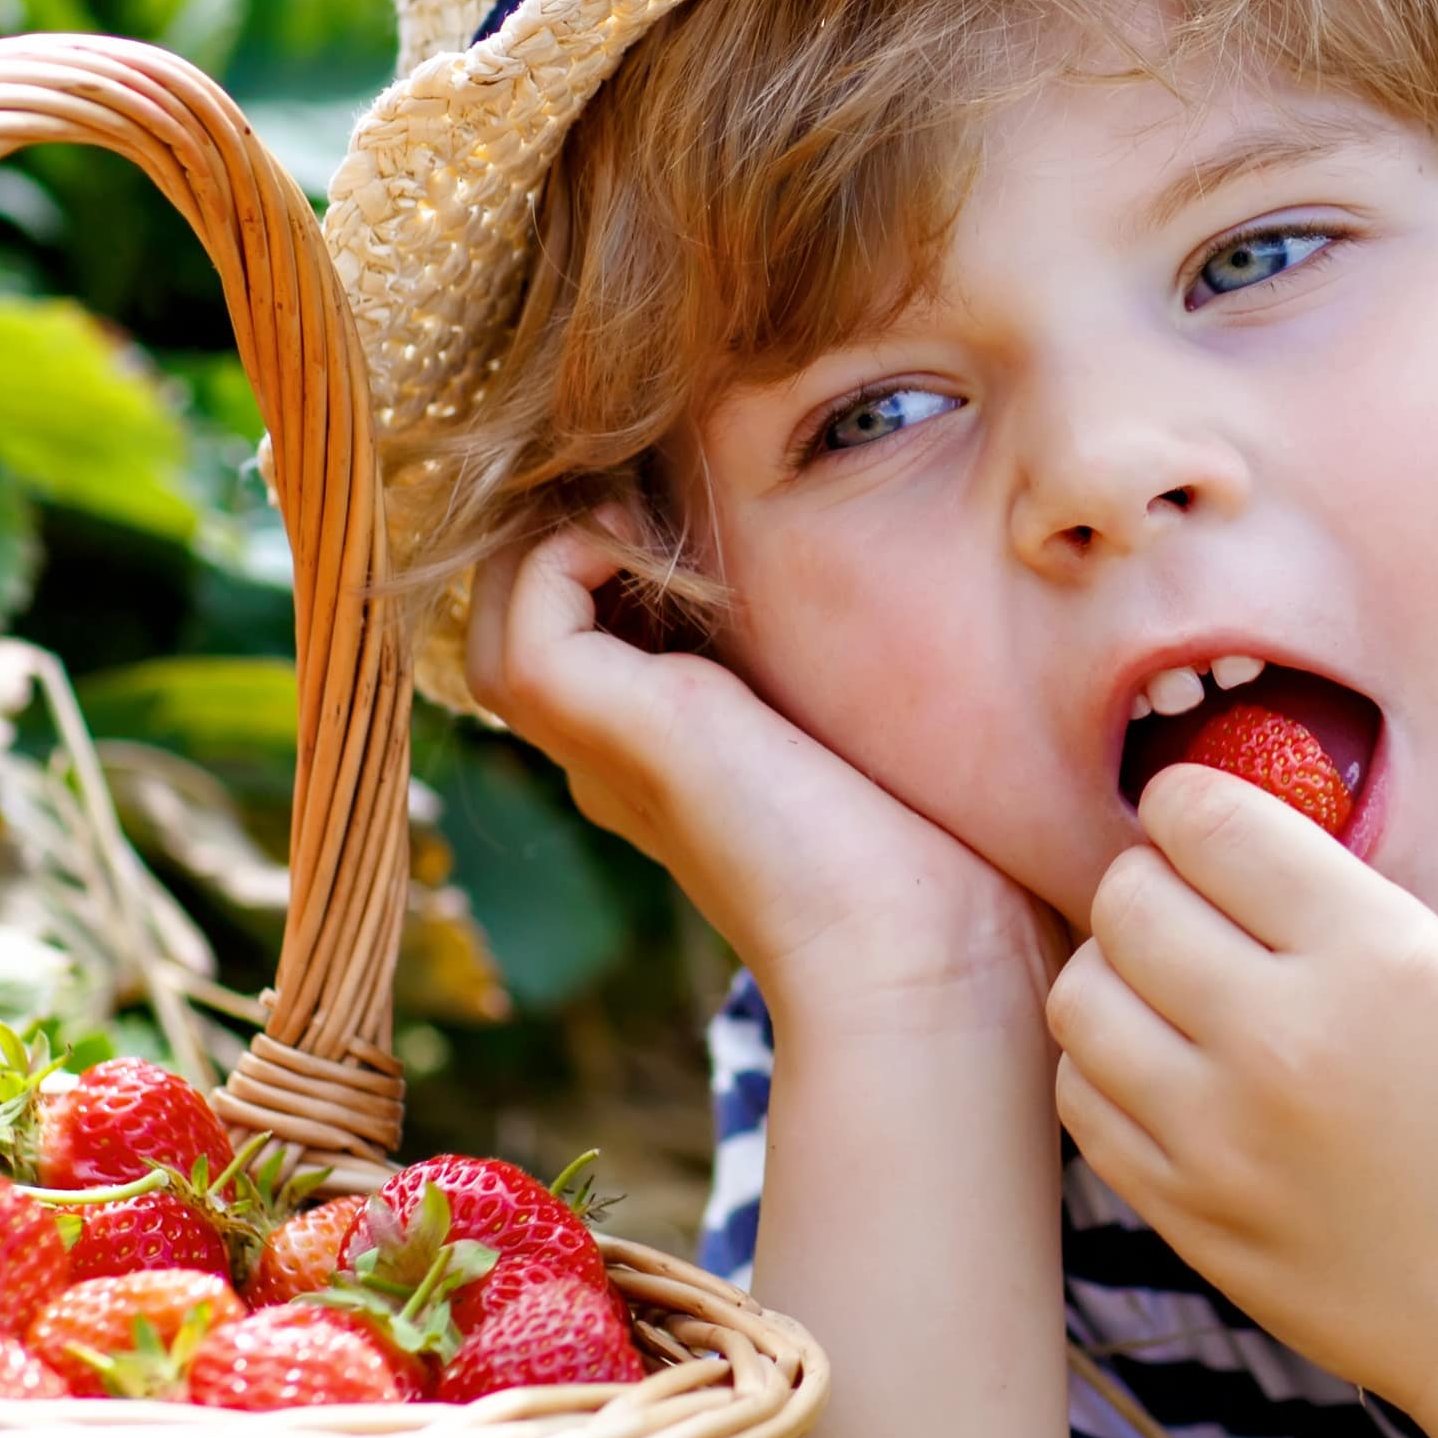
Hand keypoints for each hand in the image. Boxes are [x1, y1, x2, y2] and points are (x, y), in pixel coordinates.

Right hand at [466, 523, 1057, 1015]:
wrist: (917, 950)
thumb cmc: (935, 849)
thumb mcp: (871, 718)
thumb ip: (837, 659)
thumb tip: (859, 559)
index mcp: (670, 751)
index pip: (595, 617)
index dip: (631, 540)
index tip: (711, 503)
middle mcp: (613, 749)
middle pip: (529, 607)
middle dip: (581, 520)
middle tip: (666, 487)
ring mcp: (593, 742)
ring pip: (501, 606)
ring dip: (565, 529)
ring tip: (651, 511)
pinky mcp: (593, 721)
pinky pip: (526, 611)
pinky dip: (573, 548)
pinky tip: (655, 545)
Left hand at [1047, 764, 1437, 1421]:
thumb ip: (1327, 906)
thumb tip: (1199, 839)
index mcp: (1377, 956)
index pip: (1207, 820)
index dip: (1186, 802)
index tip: (1193, 819)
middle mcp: (1289, 1038)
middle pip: (1125, 900)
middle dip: (1148, 886)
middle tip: (1187, 909)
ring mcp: (1224, 1138)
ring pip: (1082, 996)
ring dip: (1115, 976)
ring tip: (1170, 992)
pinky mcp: (1187, 1214)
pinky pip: (1084, 1099)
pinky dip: (1109, 1070)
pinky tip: (1167, 1073)